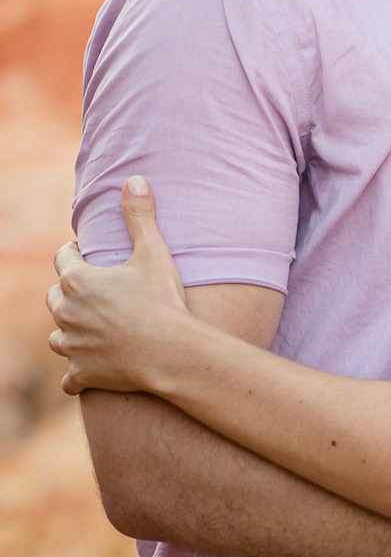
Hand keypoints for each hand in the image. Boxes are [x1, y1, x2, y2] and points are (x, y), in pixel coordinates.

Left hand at [48, 178, 189, 393]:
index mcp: (77, 281)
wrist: (170, 353)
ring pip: (57, 336)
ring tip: (89, 330)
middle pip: (55, 297)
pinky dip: (76, 374)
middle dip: (69, 293)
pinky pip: (69, 377)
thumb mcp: (154, 253)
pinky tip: (88, 372)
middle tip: (94, 293)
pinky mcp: (81, 374)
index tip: (86, 253)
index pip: (62, 258)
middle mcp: (66, 313)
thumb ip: (140, 216)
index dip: (74, 253)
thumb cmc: (162, 301)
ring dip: (69, 332)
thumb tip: (134, 179)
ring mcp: (72, 345)